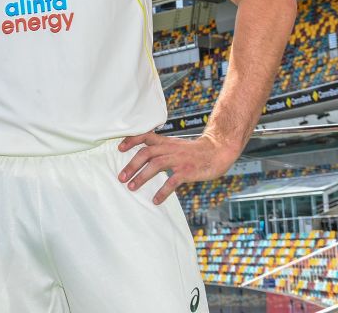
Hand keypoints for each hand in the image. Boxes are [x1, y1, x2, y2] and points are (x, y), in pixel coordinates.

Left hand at [117, 132, 239, 204]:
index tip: (119, 148)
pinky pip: (172, 182)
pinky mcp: (187, 171)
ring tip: (131, 187)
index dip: (131, 141)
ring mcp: (178, 159)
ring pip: (155, 165)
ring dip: (141, 177)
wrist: (218, 151)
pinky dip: (162, 192)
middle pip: (145, 153)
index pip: (145, 136)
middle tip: (121, 178)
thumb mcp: (175, 145)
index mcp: (165, 142)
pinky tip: (155, 200)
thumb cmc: (194, 151)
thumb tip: (142, 158)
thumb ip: (160, 148)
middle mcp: (169, 149)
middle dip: (131, 165)